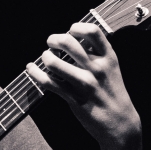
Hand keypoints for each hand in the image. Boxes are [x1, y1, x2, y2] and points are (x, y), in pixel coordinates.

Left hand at [25, 23, 142, 149]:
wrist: (120, 122)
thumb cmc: (111, 92)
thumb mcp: (111, 68)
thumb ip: (95, 54)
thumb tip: (72, 39)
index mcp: (109, 57)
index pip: (92, 31)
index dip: (76, 27)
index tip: (70, 31)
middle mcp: (97, 68)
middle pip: (68, 42)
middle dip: (53, 39)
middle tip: (50, 42)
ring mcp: (85, 83)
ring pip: (54, 63)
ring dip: (45, 57)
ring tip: (45, 57)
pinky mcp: (74, 98)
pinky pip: (48, 82)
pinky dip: (35, 73)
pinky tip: (30, 68)